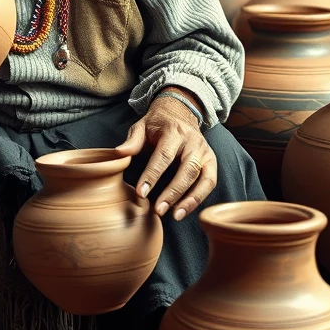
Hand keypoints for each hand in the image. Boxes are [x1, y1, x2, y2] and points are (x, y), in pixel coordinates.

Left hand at [115, 91, 215, 220]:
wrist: (180, 113)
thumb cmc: (157, 125)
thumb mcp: (141, 127)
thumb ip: (132, 141)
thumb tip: (117, 154)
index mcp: (174, 131)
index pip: (164, 155)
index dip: (152, 175)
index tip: (141, 193)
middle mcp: (194, 142)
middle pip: (187, 169)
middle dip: (173, 192)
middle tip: (159, 210)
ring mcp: (205, 152)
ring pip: (204, 178)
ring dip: (191, 200)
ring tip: (175, 216)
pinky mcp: (211, 162)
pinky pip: (209, 183)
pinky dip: (198, 199)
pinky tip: (183, 211)